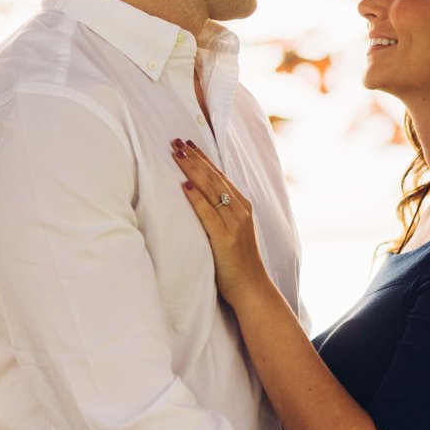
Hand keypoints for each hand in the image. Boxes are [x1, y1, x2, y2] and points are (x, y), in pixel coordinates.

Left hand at [171, 138, 270, 303]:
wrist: (252, 288)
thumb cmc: (238, 263)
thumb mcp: (234, 232)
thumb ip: (222, 214)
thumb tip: (201, 200)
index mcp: (243, 207)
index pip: (220, 176)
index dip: (203, 159)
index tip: (188, 144)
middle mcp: (241, 211)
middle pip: (214, 178)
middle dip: (194, 158)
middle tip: (176, 141)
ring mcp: (235, 223)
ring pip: (211, 190)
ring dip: (193, 171)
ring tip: (176, 155)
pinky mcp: (225, 238)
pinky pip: (208, 213)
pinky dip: (196, 199)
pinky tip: (184, 186)